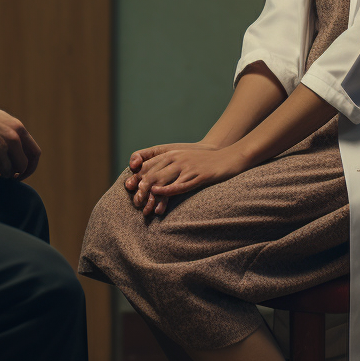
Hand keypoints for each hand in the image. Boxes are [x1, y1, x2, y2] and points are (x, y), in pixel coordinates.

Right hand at [0, 94, 40, 179]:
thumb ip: (7, 132)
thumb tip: (9, 151)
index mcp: (18, 127)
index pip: (35, 152)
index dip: (31, 166)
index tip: (23, 172)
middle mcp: (15, 136)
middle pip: (26, 164)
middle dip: (20, 173)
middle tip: (11, 177)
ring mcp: (5, 144)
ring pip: (15, 170)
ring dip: (7, 174)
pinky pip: (3, 171)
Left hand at [126, 143, 246, 215]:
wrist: (230, 157)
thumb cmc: (206, 160)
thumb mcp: (185, 158)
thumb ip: (170, 165)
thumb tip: (154, 179)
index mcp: (172, 153)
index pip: (149, 165)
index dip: (138, 177)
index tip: (129, 189)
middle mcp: (177, 158)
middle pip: (153, 173)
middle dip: (142, 189)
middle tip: (136, 203)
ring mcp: (188, 166)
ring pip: (164, 180)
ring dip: (153, 195)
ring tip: (145, 207)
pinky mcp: (199, 175)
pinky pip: (181, 184)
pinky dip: (169, 190)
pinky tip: (160, 195)